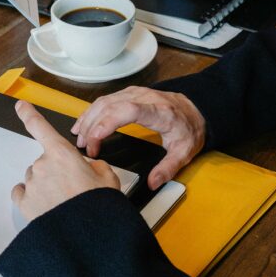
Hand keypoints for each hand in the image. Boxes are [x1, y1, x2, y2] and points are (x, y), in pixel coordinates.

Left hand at [11, 100, 119, 220]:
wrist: (86, 235)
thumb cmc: (98, 206)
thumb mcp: (108, 178)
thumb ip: (96, 165)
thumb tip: (91, 168)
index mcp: (62, 154)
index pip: (40, 127)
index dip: (29, 114)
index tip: (21, 106)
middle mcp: (42, 166)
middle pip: (44, 162)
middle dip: (56, 171)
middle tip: (73, 188)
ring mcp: (32, 184)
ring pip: (35, 179)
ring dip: (46, 186)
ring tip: (64, 201)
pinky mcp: (25, 203)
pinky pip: (22, 193)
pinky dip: (30, 196)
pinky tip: (44, 204)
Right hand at [72, 86, 206, 189]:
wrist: (196, 109)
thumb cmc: (189, 128)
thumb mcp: (184, 152)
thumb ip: (168, 169)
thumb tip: (152, 183)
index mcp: (159, 112)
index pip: (127, 111)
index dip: (107, 123)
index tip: (95, 140)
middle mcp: (145, 98)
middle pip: (110, 107)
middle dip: (92, 127)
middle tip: (85, 147)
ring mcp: (135, 93)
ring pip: (104, 101)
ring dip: (88, 119)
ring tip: (79, 137)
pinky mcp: (129, 93)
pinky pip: (105, 100)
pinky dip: (92, 112)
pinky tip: (84, 123)